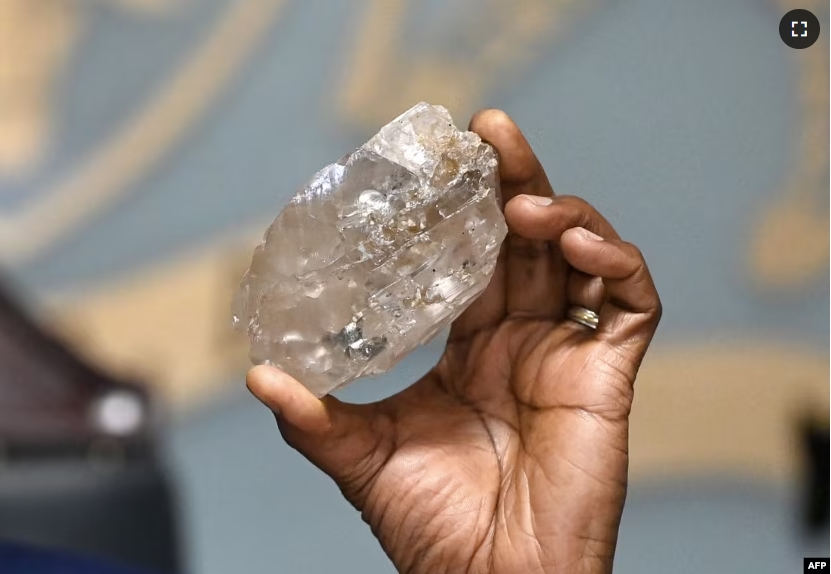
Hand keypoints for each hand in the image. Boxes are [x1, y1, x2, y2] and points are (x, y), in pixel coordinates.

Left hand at [246, 110, 661, 573]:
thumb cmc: (432, 529)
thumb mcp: (361, 457)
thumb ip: (312, 416)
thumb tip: (258, 373)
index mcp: (470, 349)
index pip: (474, 257)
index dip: (465, 208)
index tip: (443, 161)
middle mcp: (521, 341)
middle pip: (528, 239)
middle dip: (516, 181)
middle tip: (489, 132)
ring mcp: (567, 354)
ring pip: (583, 256)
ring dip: (562, 213)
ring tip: (522, 199)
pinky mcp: (608, 377)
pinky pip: (632, 303)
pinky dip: (614, 263)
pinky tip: (575, 243)